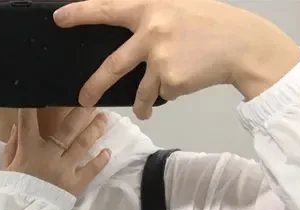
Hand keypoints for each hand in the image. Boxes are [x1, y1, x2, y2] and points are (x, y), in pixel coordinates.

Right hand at [2, 108, 111, 195]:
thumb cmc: (13, 191)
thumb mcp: (6, 169)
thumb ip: (11, 147)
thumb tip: (16, 128)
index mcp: (29, 149)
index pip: (29, 120)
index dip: (32, 104)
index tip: (40, 89)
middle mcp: (50, 154)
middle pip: (68, 128)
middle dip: (81, 112)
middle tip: (92, 100)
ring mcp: (64, 169)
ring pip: (83, 144)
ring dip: (95, 130)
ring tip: (104, 119)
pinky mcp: (75, 184)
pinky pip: (91, 170)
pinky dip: (100, 161)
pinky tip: (107, 152)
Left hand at [54, 0, 299, 117]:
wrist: (241, 44)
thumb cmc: (211, 23)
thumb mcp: (179, 8)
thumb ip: (153, 17)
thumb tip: (130, 34)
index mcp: (150, 9)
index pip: (108, 9)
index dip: (82, 13)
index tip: (59, 19)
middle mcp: (150, 33)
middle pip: (112, 66)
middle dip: (95, 87)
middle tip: (84, 100)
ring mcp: (159, 59)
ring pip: (140, 92)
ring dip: (142, 105)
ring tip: (145, 110)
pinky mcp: (170, 81)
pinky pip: (161, 94)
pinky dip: (169, 92)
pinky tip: (187, 79)